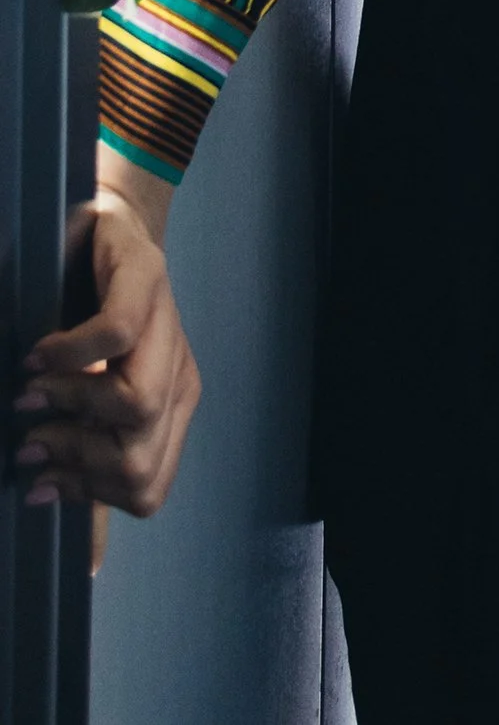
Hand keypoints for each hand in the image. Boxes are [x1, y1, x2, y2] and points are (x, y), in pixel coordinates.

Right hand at [14, 183, 197, 517]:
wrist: (106, 226)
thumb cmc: (91, 319)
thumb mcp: (92, 403)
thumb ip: (90, 468)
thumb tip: (89, 561)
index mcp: (171, 409)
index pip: (146, 491)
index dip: (88, 499)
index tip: (40, 485)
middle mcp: (178, 373)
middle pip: (139, 462)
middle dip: (72, 461)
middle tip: (30, 441)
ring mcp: (167, 325)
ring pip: (135, 405)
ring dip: (66, 408)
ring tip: (30, 395)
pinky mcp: (147, 276)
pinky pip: (114, 334)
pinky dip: (67, 354)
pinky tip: (38, 354)